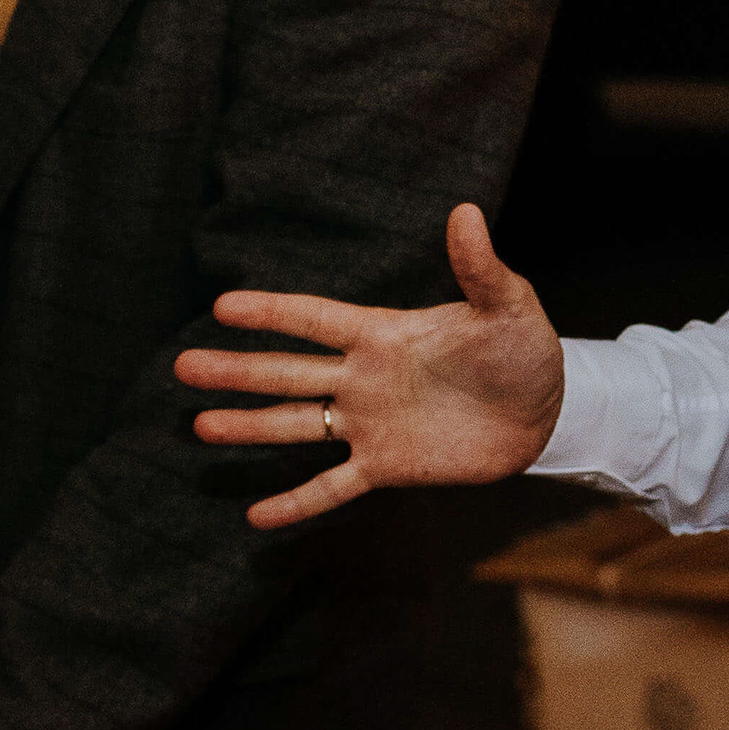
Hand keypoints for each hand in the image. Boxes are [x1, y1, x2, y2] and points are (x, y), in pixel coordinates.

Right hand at [176, 202, 563, 528]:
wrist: (546, 412)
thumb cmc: (524, 349)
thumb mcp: (506, 307)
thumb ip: (479, 269)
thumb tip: (466, 212)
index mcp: (384, 334)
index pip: (316, 319)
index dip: (272, 313)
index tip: (222, 307)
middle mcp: (364, 378)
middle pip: (288, 372)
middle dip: (237, 370)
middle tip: (183, 366)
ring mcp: (371, 423)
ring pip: (297, 425)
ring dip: (250, 426)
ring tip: (201, 425)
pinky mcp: (388, 466)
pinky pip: (333, 485)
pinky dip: (297, 502)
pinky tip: (256, 516)